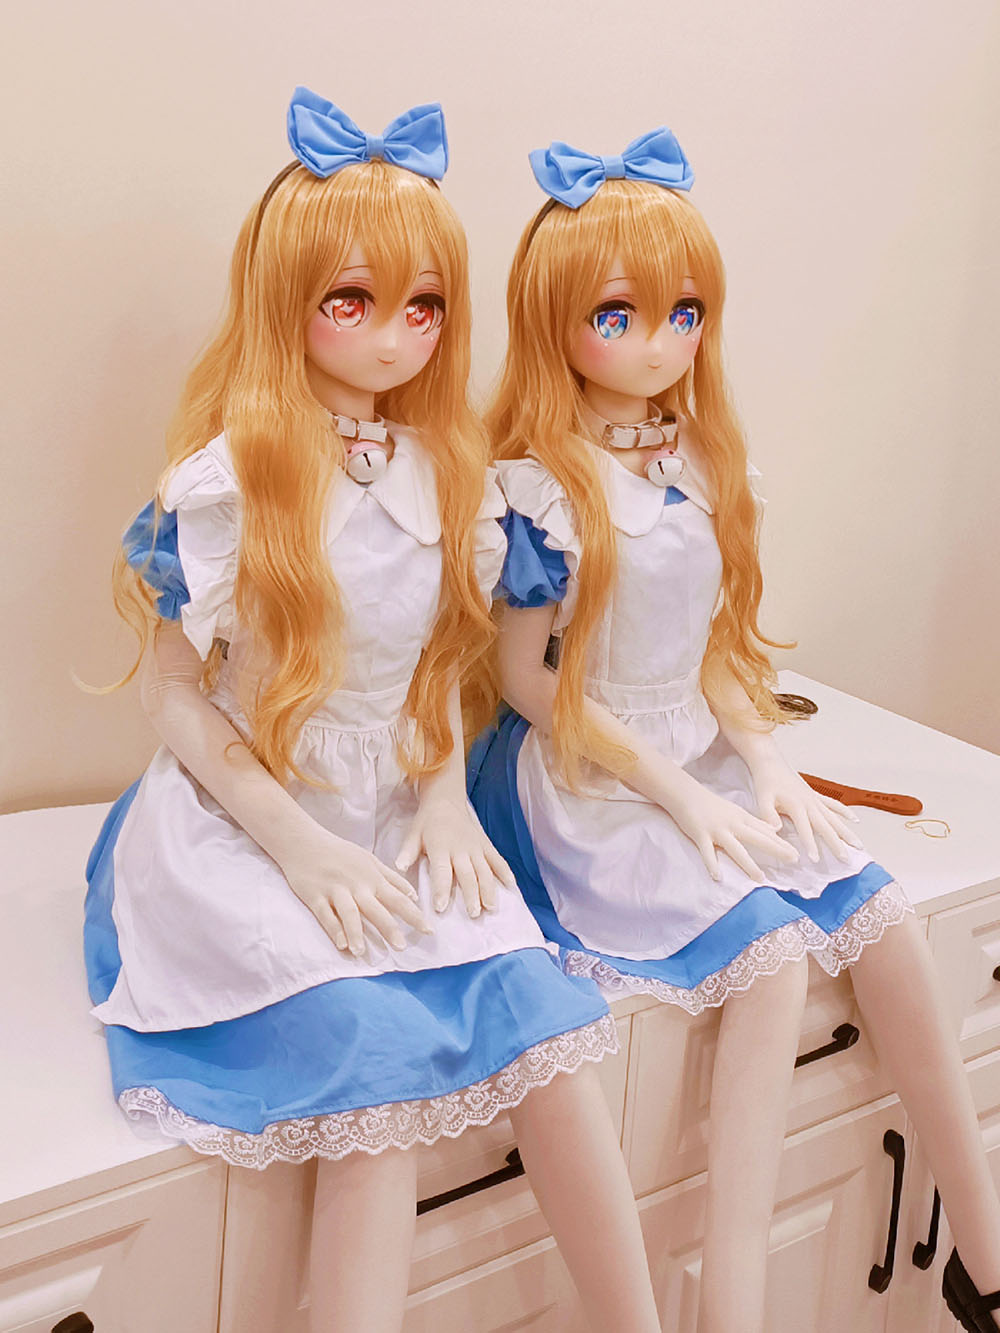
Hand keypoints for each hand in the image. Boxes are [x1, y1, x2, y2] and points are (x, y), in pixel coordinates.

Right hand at [281, 829, 431, 956]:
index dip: (414, 914)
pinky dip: (333, 930)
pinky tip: (340, 944)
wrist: (304, 841)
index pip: (398, 898)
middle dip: (390, 928)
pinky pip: (325, 915)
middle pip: (377, 908)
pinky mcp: (314, 896)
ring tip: (363, 953)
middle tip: (402, 947)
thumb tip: (413, 895)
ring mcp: (335, 890)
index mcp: (372, 877)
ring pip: (349, 913)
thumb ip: (391, 878)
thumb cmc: (340, 852)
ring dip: (357, 933)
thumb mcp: (369, 860)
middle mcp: (357, 885)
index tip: (429, 930)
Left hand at [396, 793, 516, 916]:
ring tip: (490, 907)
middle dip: (471, 895)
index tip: (440, 907)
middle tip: (473, 914)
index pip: (441, 871)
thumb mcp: (413, 835)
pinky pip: (497, 859)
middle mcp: (460, 848)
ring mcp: (476, 847)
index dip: (441, 890)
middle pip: (467, 874)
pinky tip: (511, 885)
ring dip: (488, 889)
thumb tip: (398, 867)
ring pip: (485, 870)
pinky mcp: (486, 845)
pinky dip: (505, 871)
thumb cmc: (426, 823)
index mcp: (440, 847)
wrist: (445, 801)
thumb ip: (407, 852)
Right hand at [667, 777, 800, 881]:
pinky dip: (712, 864)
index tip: (796, 854)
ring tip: (760, 878)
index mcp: (742, 818)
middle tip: (793, 860)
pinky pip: (707, 852)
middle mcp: (733, 824)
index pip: (765, 832)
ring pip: (736, 849)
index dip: (781, 843)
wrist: (686, 793)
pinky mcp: (701, 835)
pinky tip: (718, 877)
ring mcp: (717, 830)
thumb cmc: (711, 804)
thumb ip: (753, 823)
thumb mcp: (736, 811)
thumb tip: (773, 832)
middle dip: (776, 850)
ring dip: (749, 864)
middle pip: (757, 839)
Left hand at [748, 752, 863, 863]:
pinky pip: (833, 805)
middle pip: (826, 826)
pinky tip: (855, 820)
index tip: (816, 860)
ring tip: (858, 845)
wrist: (770, 762)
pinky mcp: (815, 795)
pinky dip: (844, 812)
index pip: (805, 829)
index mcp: (796, 806)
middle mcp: (809, 803)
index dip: (811, 845)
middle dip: (837, 843)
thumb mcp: (762, 799)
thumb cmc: (766, 781)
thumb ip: (768, 815)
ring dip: (846, 832)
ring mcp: (814, 799)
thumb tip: (776, 829)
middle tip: (846, 859)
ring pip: (834, 818)